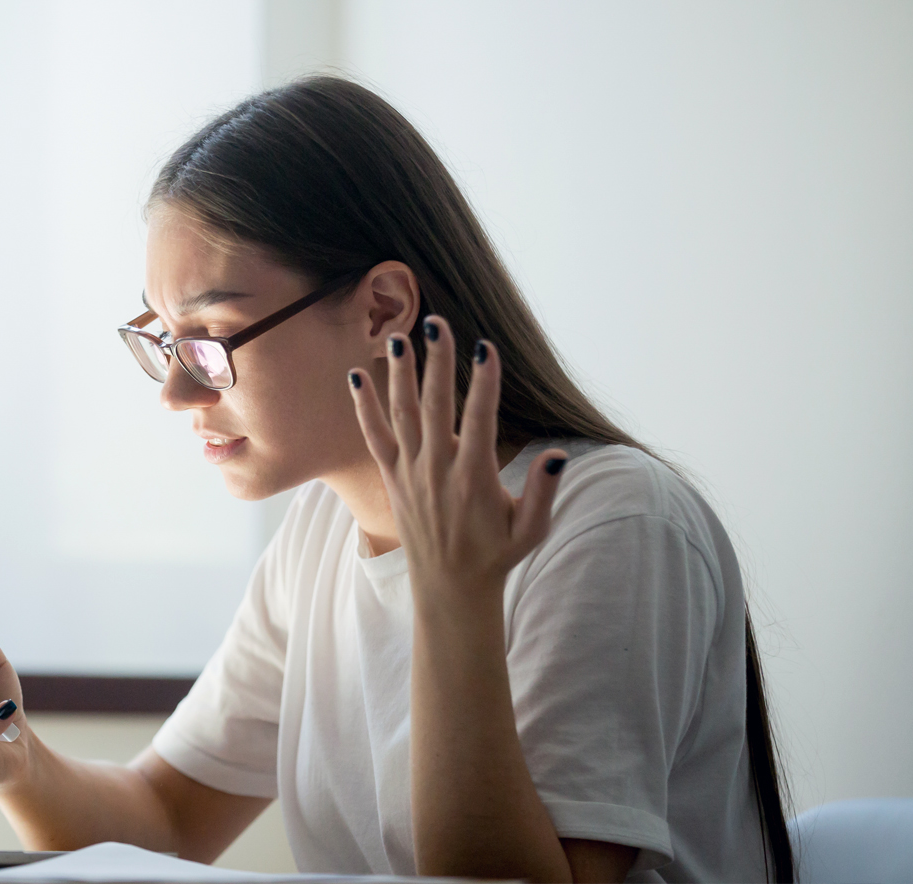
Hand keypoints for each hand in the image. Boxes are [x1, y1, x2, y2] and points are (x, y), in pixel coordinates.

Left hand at [347, 317, 567, 600]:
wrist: (450, 588)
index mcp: (475, 478)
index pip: (481, 420)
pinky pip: (374, 437)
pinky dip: (364, 407)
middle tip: (437, 324)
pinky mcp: (393, 479)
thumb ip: (543, 491)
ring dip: (399, 375)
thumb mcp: (531, 528)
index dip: (484, 383)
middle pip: (437, 407)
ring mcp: (411, 473)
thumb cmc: (497, 554)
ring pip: (403, 415)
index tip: (486, 347)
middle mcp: (438, 470)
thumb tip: (557, 454)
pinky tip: (356, 376)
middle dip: (438, 363)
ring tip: (396, 337)